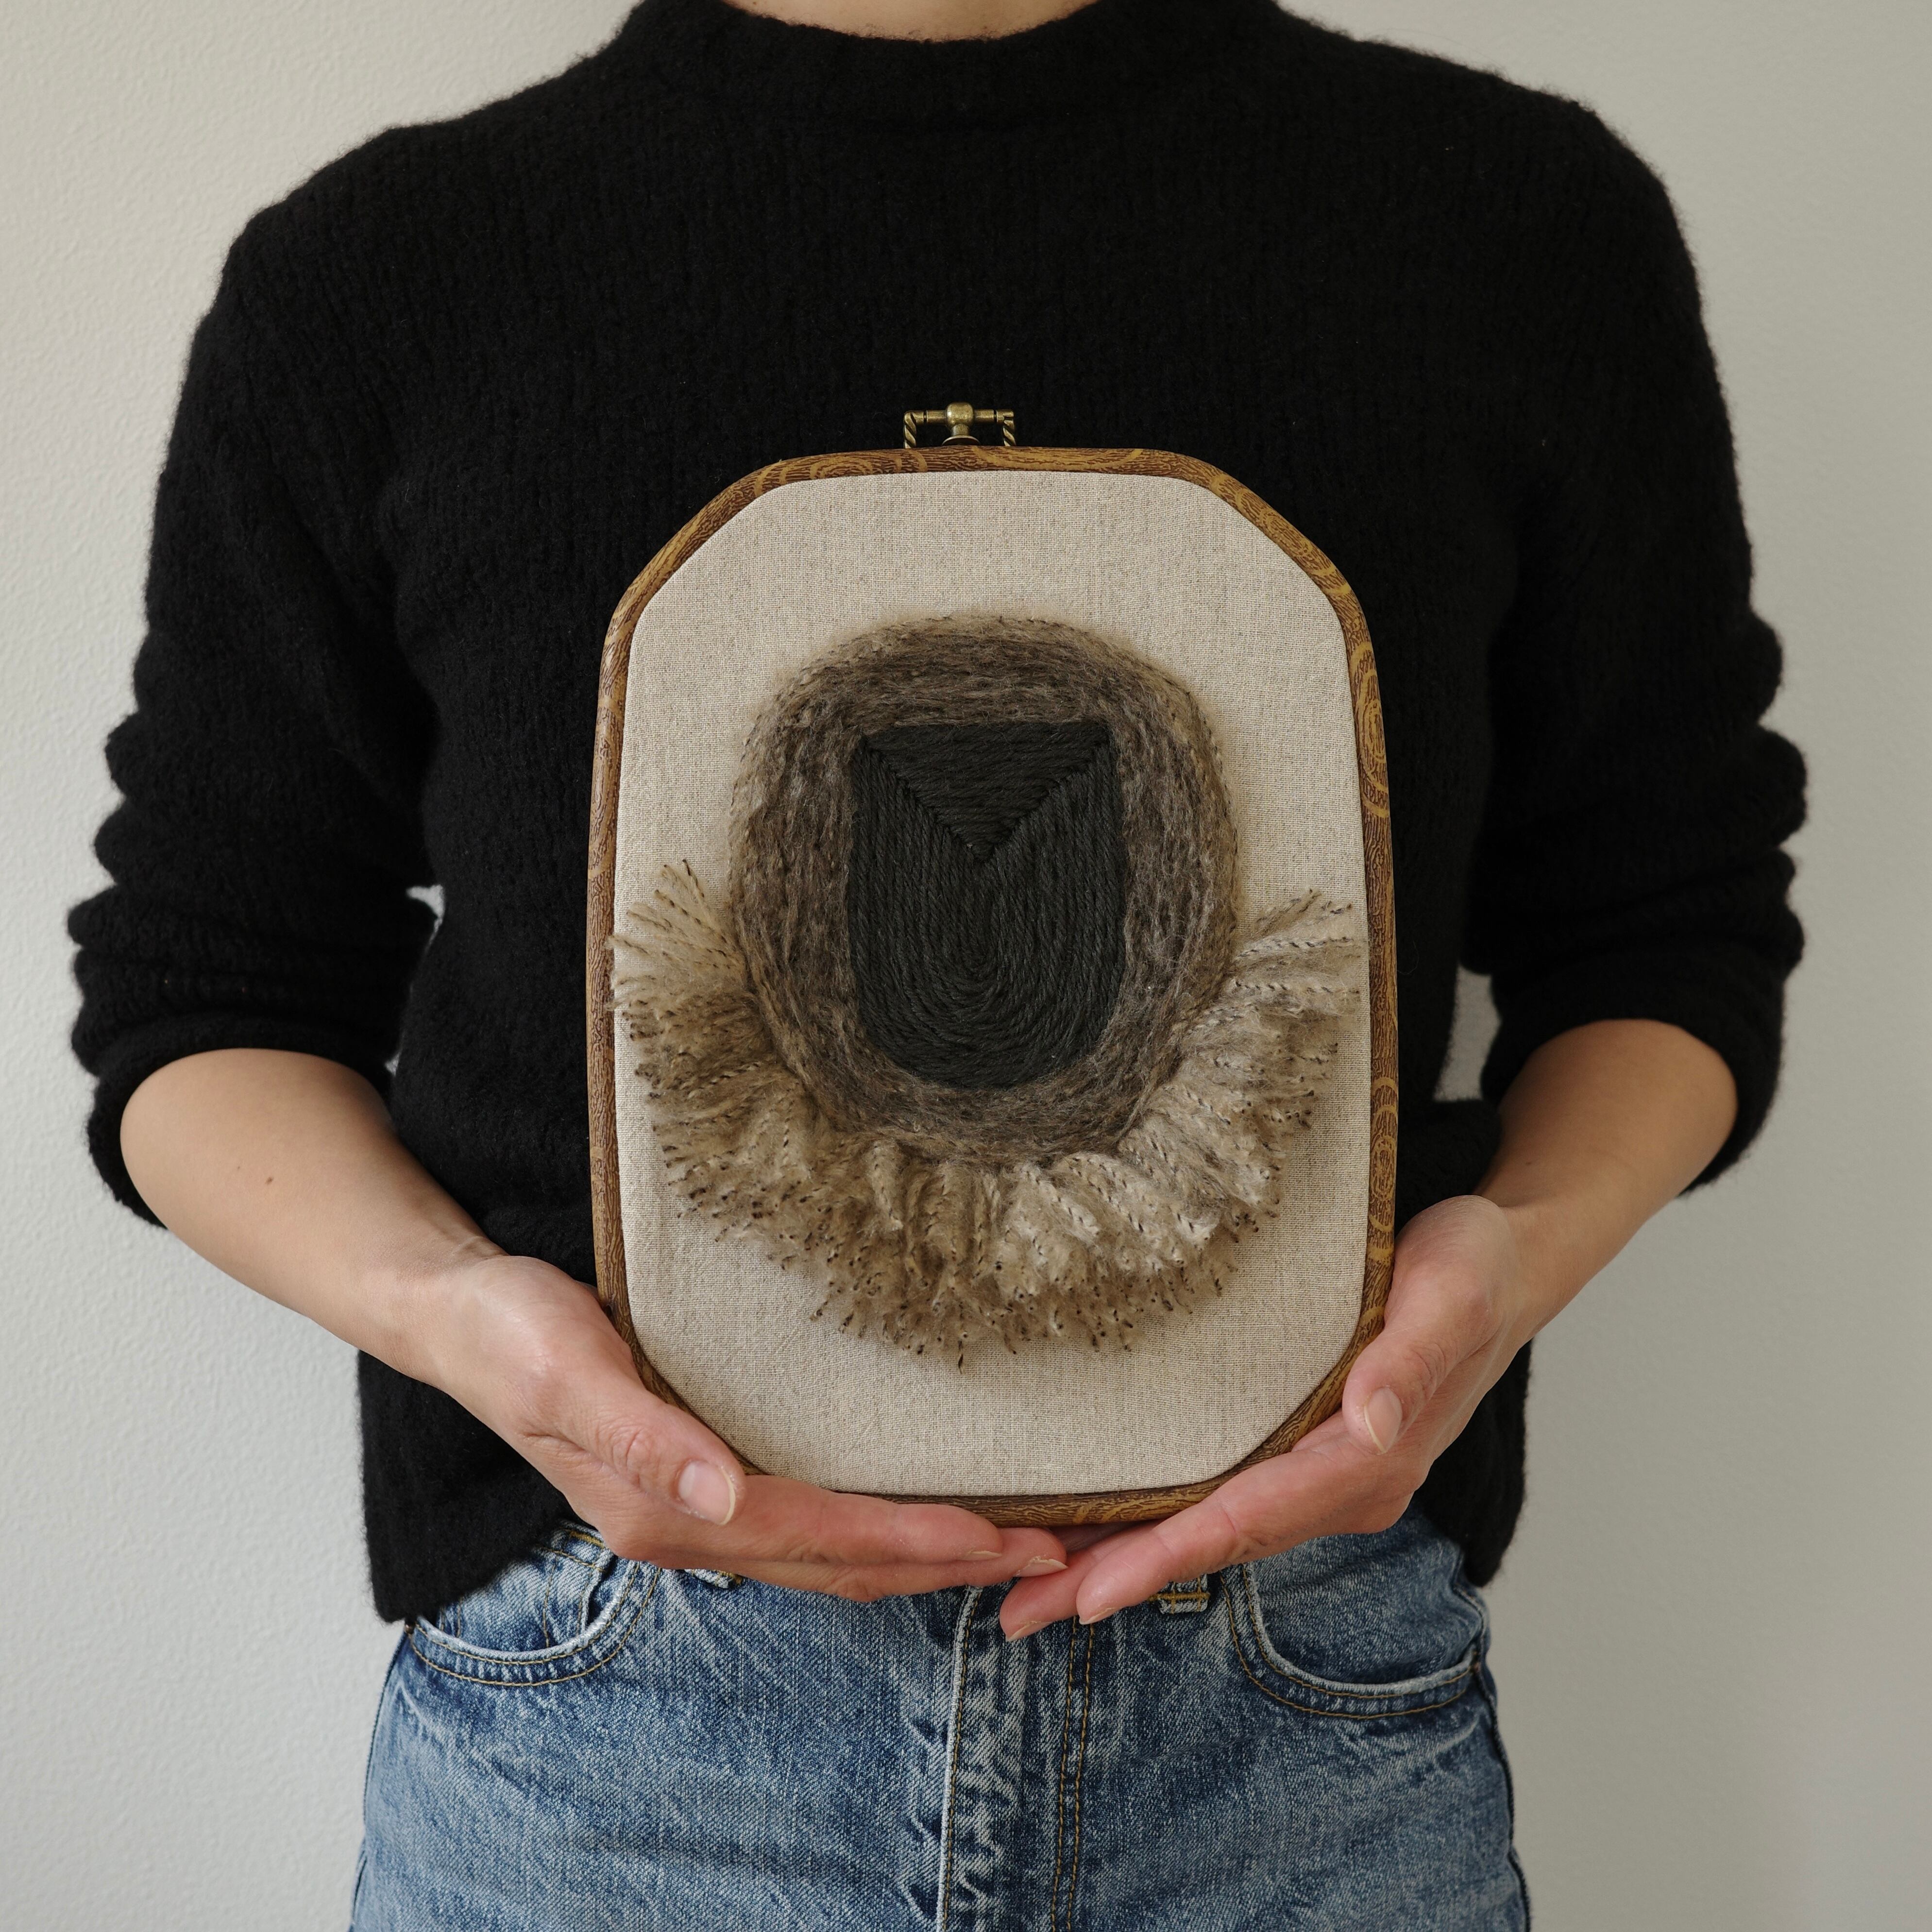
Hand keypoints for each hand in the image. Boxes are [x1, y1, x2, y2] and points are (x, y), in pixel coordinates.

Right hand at [419, 1247, 1069, 1599]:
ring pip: (828, 1556)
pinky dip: (870, 1536)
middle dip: (946, 1567)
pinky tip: (907, 1521)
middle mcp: (688, 1523)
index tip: (1004, 1541)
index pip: (822, 1536)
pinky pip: (804, 1526)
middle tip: (1049, 1558)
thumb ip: (644, 1436)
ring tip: (1004, 1551)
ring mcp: (690, 1510)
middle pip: (841, 1563)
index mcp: (667, 1507)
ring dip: (919, 1559)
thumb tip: (720, 1496)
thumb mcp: (567, 1369)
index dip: (917, 1543)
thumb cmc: (510, 1330)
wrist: (456, 1314)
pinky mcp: (694, 1481)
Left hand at [997, 1194, 1533, 1636]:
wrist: (1502, 1263)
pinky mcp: (1305, 1452)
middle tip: (1018, 1609)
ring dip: (1123, 1560)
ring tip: (1031, 1587)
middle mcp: (1344, 1482)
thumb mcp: (1452, 1293)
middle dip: (1118, 1577)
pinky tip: (1099, 1533)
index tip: (1092, 1589)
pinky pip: (1221, 1500)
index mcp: (1372, 1457)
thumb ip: (1409, 1360)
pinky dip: (1156, 1524)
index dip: (1169, 1552)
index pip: (1252, 1516)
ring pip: (1211, 1529)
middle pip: (1218, 1540)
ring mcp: (1323, 1474)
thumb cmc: (1477, 1267)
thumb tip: (1369, 1425)